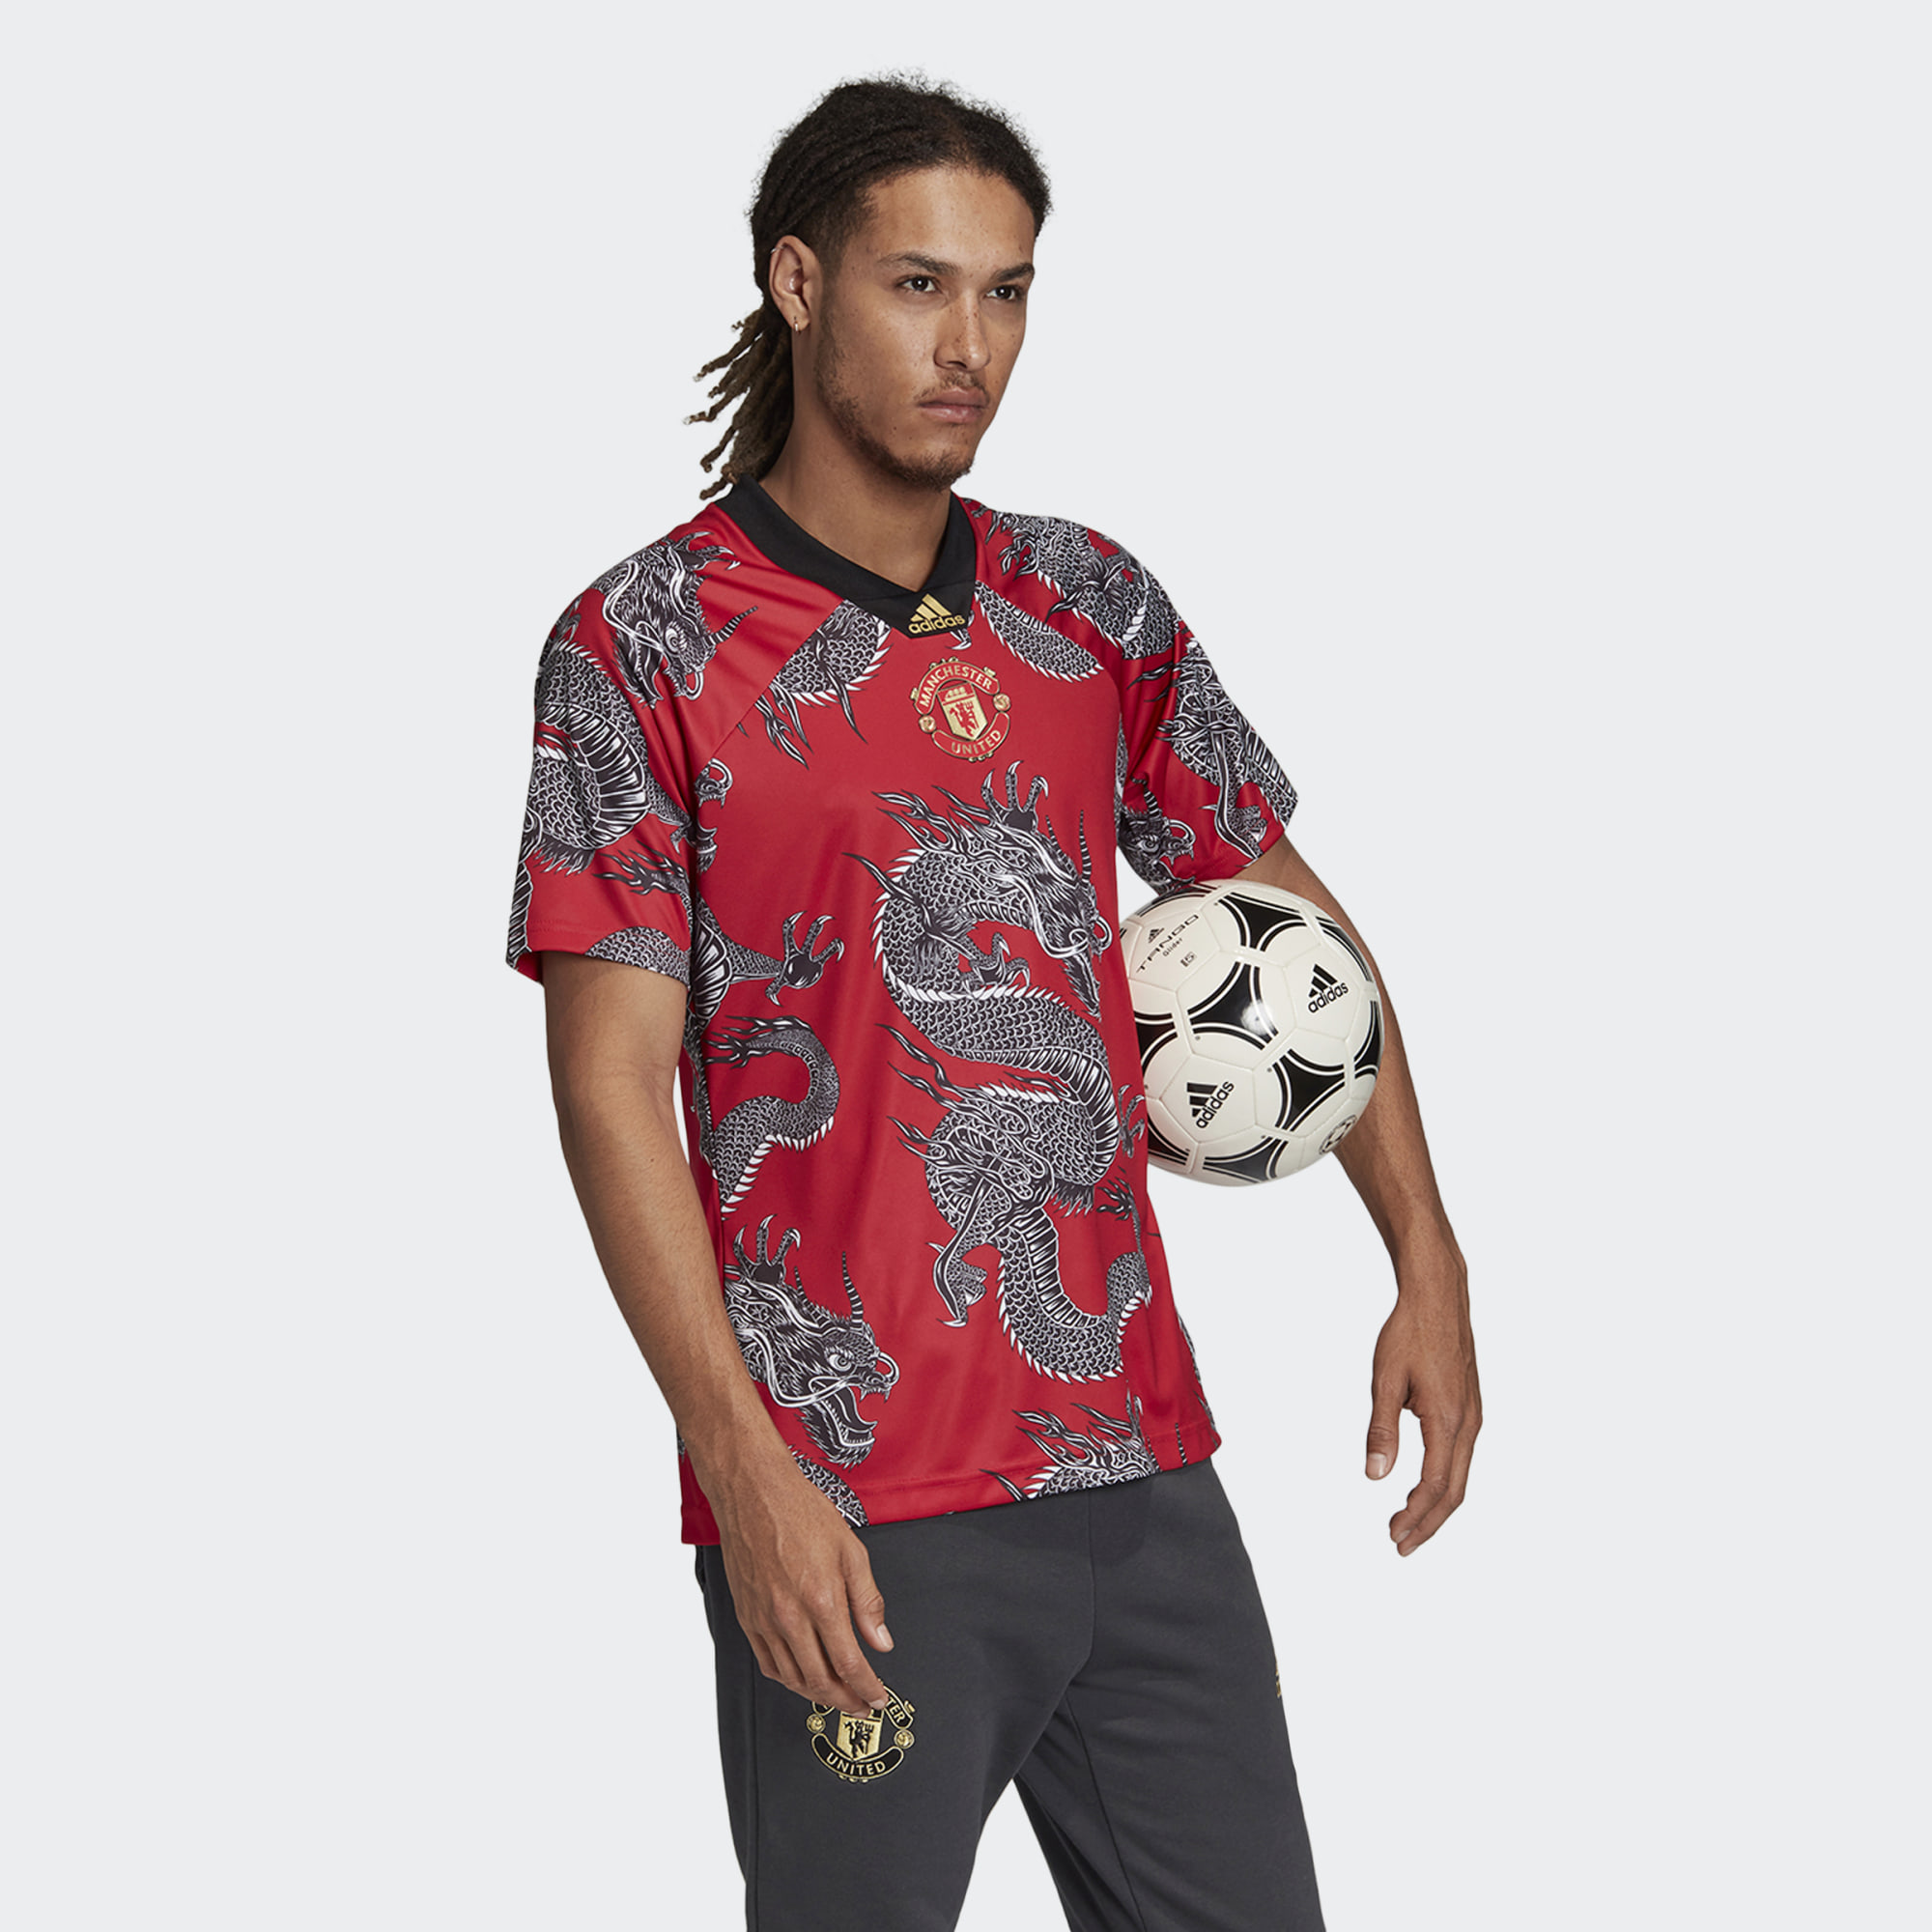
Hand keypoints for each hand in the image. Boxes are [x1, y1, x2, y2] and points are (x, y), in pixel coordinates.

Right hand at [710, 1457, 895, 1715]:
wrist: (753, 1492)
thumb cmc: (801, 1512)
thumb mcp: (851, 1551)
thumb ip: (868, 1602)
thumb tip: (881, 1641)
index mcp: (822, 1600)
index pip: (850, 1665)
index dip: (867, 1689)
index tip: (878, 1698)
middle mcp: (790, 1617)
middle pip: (820, 1681)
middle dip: (846, 1701)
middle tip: (862, 1706)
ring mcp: (765, 1620)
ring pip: (792, 1678)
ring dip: (817, 1695)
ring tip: (836, 1696)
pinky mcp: (746, 1617)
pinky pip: (767, 1663)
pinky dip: (787, 1679)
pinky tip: (800, 1677)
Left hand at [1365, 1250, 1480, 1554]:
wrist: (1438, 1296)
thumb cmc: (1409, 1332)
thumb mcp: (1385, 1380)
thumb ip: (1381, 1429)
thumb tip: (1375, 1475)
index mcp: (1449, 1420)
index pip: (1435, 1486)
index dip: (1416, 1517)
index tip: (1394, 1536)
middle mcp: (1469, 1424)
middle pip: (1454, 1491)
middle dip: (1428, 1523)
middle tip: (1399, 1544)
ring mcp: (1473, 1416)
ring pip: (1461, 1476)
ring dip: (1436, 1504)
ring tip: (1407, 1522)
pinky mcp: (1470, 1408)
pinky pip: (1461, 1457)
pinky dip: (1444, 1481)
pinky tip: (1424, 1486)